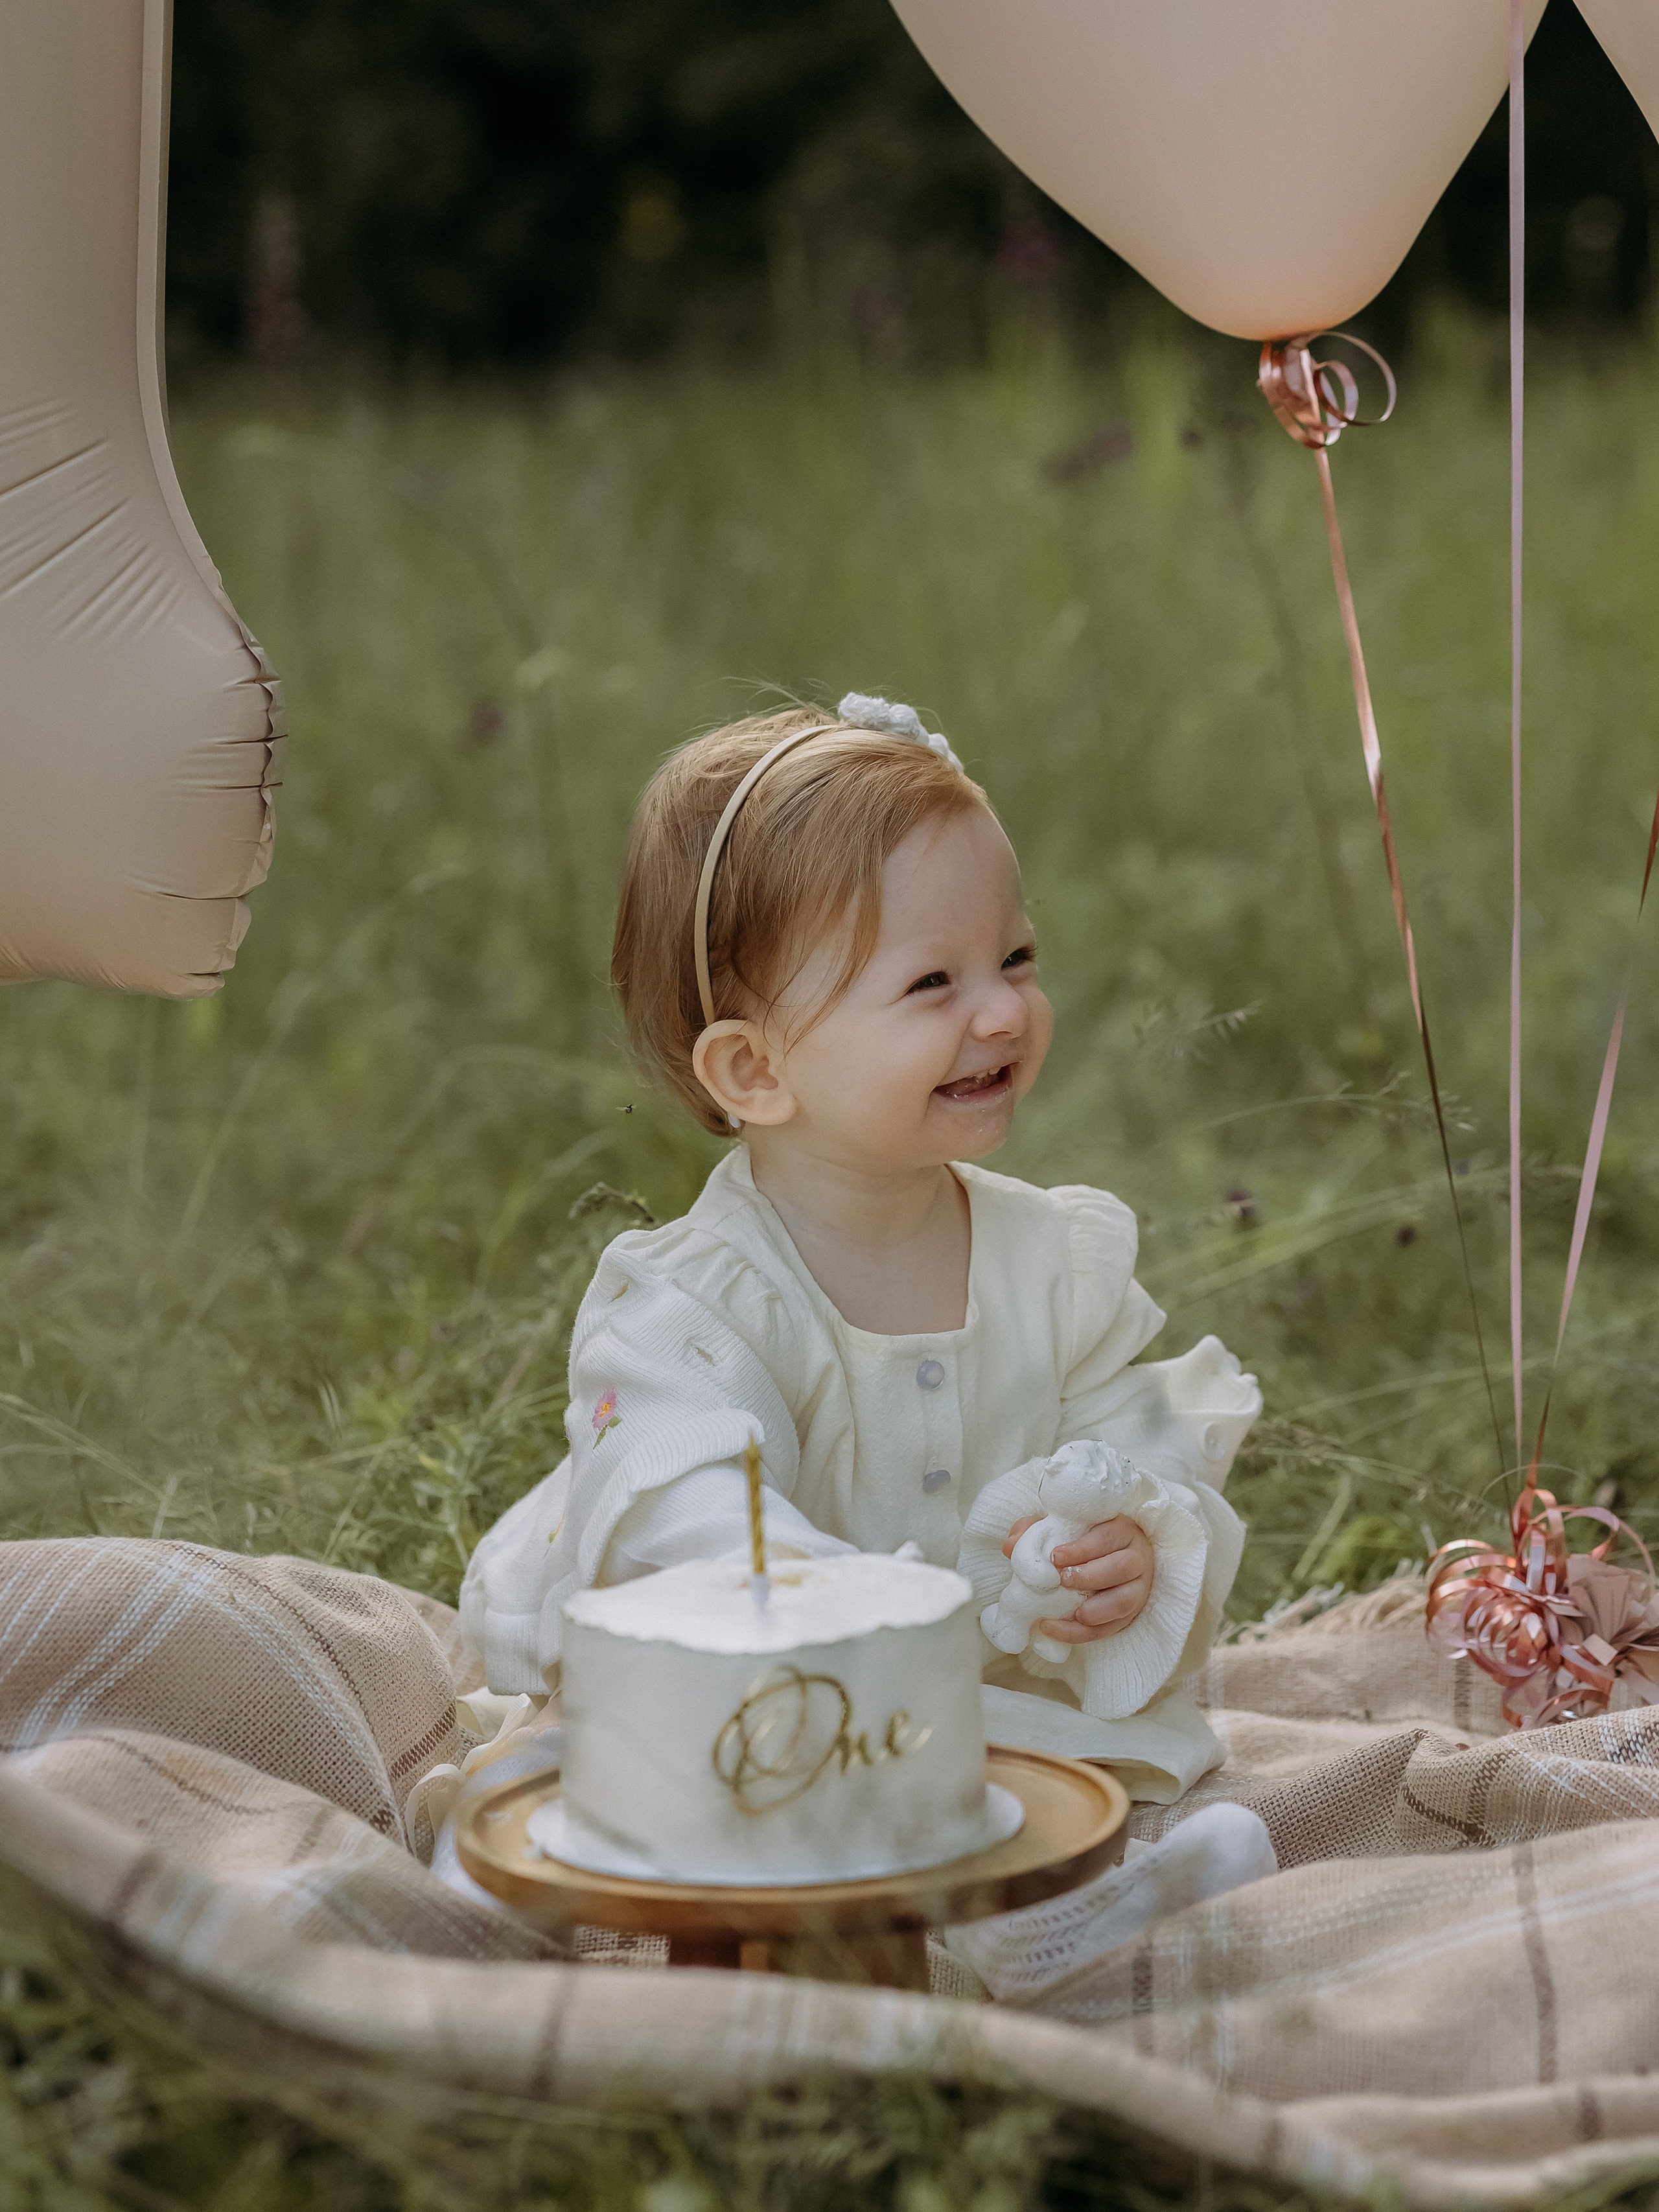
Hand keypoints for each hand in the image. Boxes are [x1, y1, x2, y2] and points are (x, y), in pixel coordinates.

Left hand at [1002, 1514, 1152, 1643]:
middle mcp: (1136, 1558)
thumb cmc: (1082, 1541)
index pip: (1108, 1536)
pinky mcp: (1129, 1615)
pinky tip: (1054, 1629)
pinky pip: (1111, 1628)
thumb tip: (1010, 1546)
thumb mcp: (1061, 1529)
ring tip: (1071, 1611)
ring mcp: (1137, 1588)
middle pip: (1122, 1567)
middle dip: (1091, 1575)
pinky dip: (1081, 1633)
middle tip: (1062, 1580)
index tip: (1056, 1556)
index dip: (1084, 1547)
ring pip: (1125, 1600)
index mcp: (1121, 1531)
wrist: (1107, 1561)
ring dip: (1096, 1609)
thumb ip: (1035, 1530)